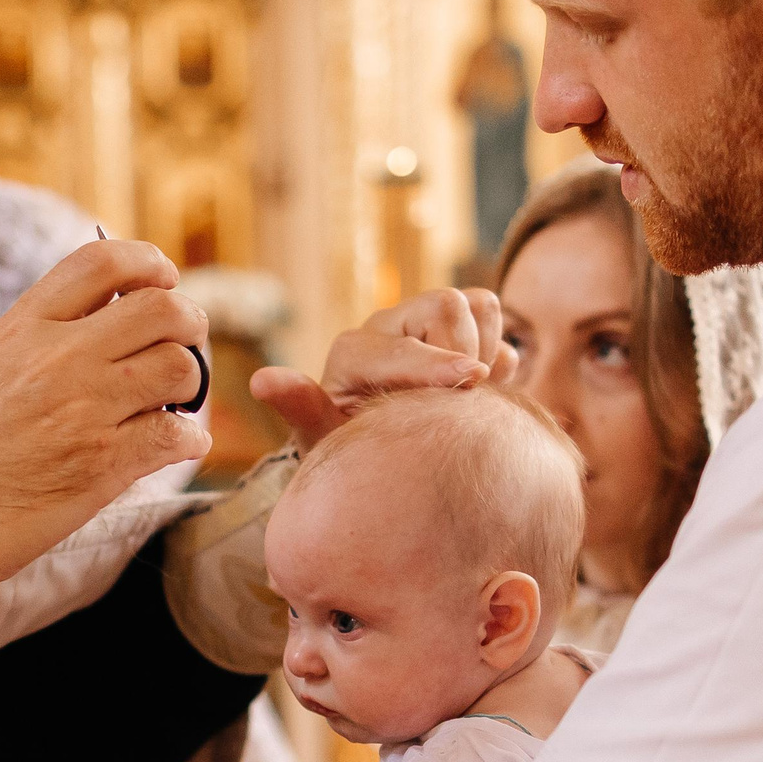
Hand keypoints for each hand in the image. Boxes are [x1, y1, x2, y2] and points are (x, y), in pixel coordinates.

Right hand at [0, 241, 209, 591]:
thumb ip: (41, 333)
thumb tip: (107, 309)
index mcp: (23, 327)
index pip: (102, 261)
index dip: (148, 262)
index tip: (163, 280)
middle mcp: (58, 358)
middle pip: (161, 307)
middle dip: (188, 322)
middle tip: (185, 343)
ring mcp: (84, 410)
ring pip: (179, 367)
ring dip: (191, 382)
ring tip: (173, 400)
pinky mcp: (103, 464)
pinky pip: (178, 433)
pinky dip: (190, 438)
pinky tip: (178, 443)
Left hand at [252, 288, 517, 450]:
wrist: (388, 458)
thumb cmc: (354, 454)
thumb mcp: (326, 444)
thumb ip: (302, 410)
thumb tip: (262, 380)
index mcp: (353, 354)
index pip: (399, 346)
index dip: (436, 364)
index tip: (472, 381)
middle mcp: (388, 329)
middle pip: (446, 304)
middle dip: (466, 352)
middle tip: (470, 398)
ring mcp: (424, 324)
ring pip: (476, 303)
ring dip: (485, 346)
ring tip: (473, 394)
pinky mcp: (457, 328)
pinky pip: (493, 313)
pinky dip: (500, 347)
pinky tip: (486, 386)